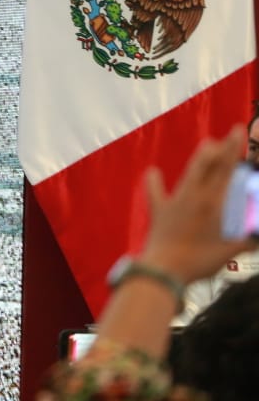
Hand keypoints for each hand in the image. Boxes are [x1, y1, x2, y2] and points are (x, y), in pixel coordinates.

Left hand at [139, 125, 254, 283]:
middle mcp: (193, 196)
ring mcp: (174, 201)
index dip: (232, 149)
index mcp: (213, 203)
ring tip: (207, 146)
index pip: (225, 170)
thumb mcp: (230, 252)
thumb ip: (248, 241)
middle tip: (226, 138)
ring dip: (200, 159)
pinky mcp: (158, 210)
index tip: (236, 130)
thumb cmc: (199, 261)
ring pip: (189, 173)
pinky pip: (155, 192)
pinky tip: (153, 171)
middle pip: (207, 165)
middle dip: (218, 149)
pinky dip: (155, 182)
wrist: (163, 269)